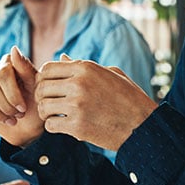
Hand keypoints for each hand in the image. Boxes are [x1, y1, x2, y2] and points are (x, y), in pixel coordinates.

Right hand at [0, 46, 44, 146]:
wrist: (26, 125)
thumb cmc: (34, 104)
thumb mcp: (35, 89)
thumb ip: (26, 69)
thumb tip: (14, 49)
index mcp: (9, 62)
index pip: (3, 73)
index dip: (12, 94)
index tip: (22, 109)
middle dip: (4, 105)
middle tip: (16, 116)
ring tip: (8, 119)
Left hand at [35, 56, 156, 150]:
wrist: (142, 125)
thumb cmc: (129, 98)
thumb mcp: (111, 74)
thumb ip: (83, 66)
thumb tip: (62, 57)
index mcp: (85, 68)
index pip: (47, 69)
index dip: (43, 79)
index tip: (48, 88)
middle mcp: (79, 83)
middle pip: (42, 87)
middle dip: (42, 96)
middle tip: (50, 104)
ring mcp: (77, 105)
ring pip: (43, 107)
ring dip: (46, 113)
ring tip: (55, 115)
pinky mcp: (77, 126)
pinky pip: (50, 125)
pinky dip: (53, 127)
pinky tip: (63, 126)